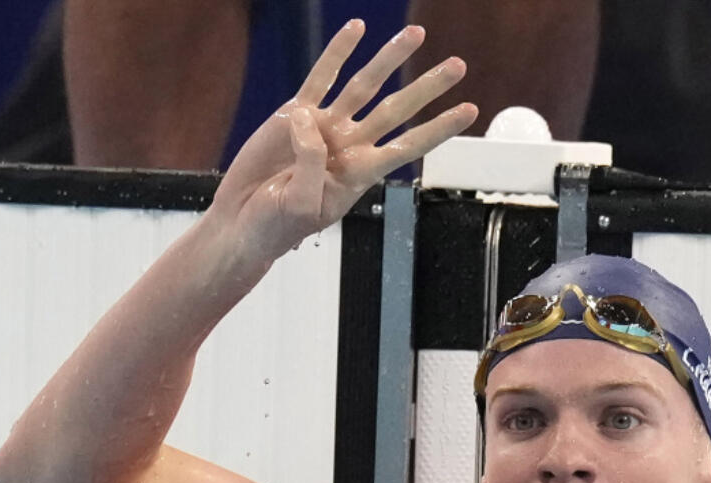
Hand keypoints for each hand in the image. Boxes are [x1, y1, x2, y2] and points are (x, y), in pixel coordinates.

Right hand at [211, 20, 477, 256]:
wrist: (242, 221)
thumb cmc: (276, 224)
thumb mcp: (301, 205)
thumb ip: (311, 164)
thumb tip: (309, 117)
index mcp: (360, 173)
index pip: (409, 145)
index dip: (439, 127)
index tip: (469, 110)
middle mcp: (349, 145)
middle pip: (397, 109)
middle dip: (427, 87)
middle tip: (458, 65)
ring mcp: (324, 126)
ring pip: (365, 86)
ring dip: (390, 59)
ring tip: (416, 35)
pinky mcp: (295, 114)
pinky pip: (322, 77)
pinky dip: (338, 52)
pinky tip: (356, 30)